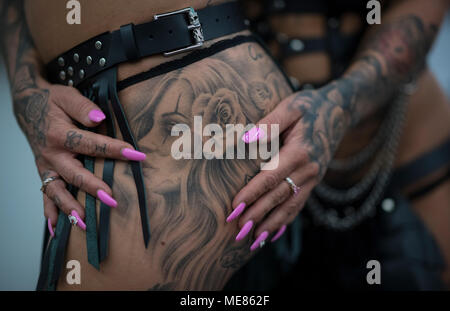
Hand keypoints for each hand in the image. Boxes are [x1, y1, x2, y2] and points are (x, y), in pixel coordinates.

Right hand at [13, 75, 145, 233]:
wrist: (27, 107)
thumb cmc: (52, 101)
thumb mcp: (66, 96)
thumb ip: (82, 107)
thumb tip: (99, 118)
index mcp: (59, 134)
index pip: (92, 144)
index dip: (116, 150)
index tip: (138, 156)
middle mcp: (52, 154)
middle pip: (74, 174)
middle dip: (93, 188)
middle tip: (112, 200)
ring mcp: (46, 166)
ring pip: (56, 191)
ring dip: (70, 208)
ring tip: (84, 223)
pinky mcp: (43, 173)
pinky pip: (44, 195)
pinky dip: (49, 212)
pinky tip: (56, 228)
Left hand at [227, 82, 350, 248]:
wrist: (340, 112)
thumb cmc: (310, 107)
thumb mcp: (291, 107)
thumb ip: (269, 123)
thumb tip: (245, 139)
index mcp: (299, 152)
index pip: (271, 177)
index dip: (252, 193)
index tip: (234, 207)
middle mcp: (308, 170)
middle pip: (279, 197)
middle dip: (257, 215)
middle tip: (237, 231)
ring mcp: (313, 179)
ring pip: (290, 206)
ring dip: (271, 224)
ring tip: (252, 240)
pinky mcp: (313, 182)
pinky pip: (299, 205)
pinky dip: (286, 221)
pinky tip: (273, 234)